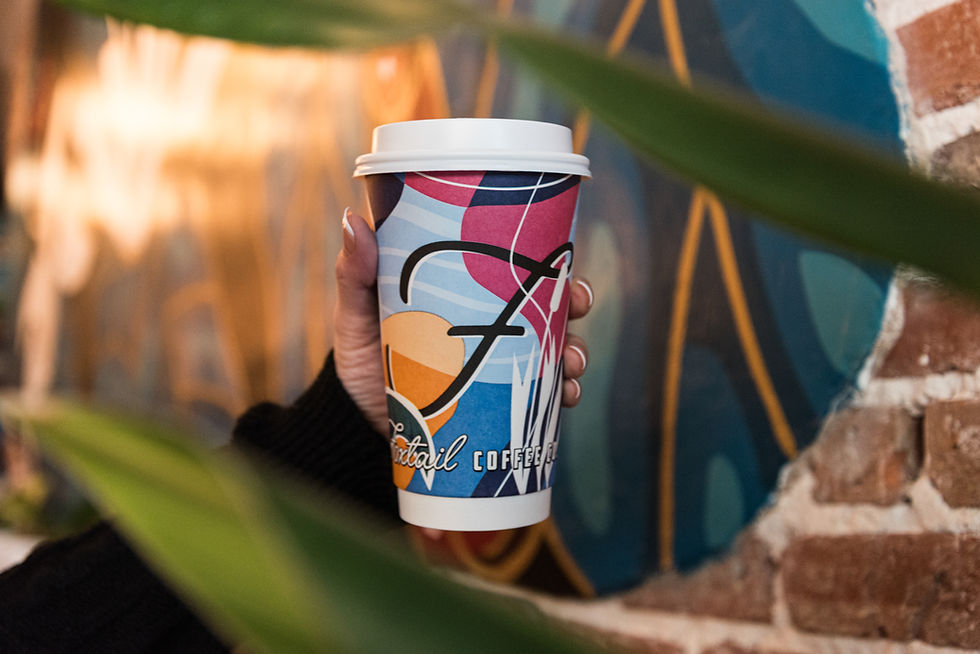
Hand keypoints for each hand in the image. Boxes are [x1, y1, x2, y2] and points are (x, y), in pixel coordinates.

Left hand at [334, 209, 593, 434]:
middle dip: (575, 302)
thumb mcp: (356, 313)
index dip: (550, 260)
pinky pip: (542, 396)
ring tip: (573, 363)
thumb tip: (354, 218)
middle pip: (548, 305)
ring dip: (576, 351)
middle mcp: (490, 325)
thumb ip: (356, 274)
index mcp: (466, 293)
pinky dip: (562, 394)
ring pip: (555, 350)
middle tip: (578, 305)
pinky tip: (568, 396)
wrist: (358, 421)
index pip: (515, 268)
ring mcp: (498, 364)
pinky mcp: (500, 403)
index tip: (565, 260)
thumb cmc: (360, 358)